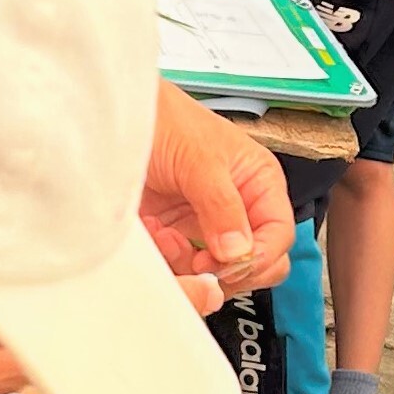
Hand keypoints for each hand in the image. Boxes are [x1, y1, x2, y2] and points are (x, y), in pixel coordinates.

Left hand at [143, 82, 291, 308]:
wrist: (115, 120)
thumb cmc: (163, 120)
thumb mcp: (198, 159)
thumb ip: (222, 206)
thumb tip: (239, 252)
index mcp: (259, 183)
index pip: (279, 236)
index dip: (259, 257)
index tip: (228, 264)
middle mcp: (239, 208)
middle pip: (257, 263)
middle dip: (231, 271)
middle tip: (202, 263)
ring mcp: (207, 224)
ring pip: (218, 273)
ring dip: (191, 266)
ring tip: (168, 238)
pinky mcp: (177, 236)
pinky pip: (183, 269)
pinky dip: (169, 261)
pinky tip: (156, 234)